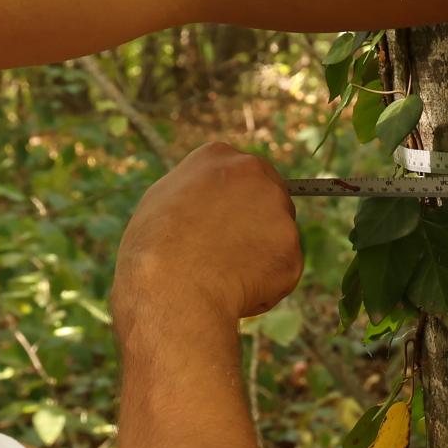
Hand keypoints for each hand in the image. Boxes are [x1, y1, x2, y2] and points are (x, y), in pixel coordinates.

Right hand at [112, 141, 301, 330]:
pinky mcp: (292, 250)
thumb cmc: (154, 248)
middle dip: (256, 226)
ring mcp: (279, 212)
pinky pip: (281, 271)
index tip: (223, 223)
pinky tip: (235, 290)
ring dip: (257, 258)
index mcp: (220, 157)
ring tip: (220, 275)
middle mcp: (257, 175)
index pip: (242, 175)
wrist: (172, 287)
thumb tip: (211, 198)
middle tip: (225, 254)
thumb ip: (196, 191)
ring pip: (276, 238)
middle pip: (269, 200)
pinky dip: (265, 286)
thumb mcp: (163, 200)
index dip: (233, 203)